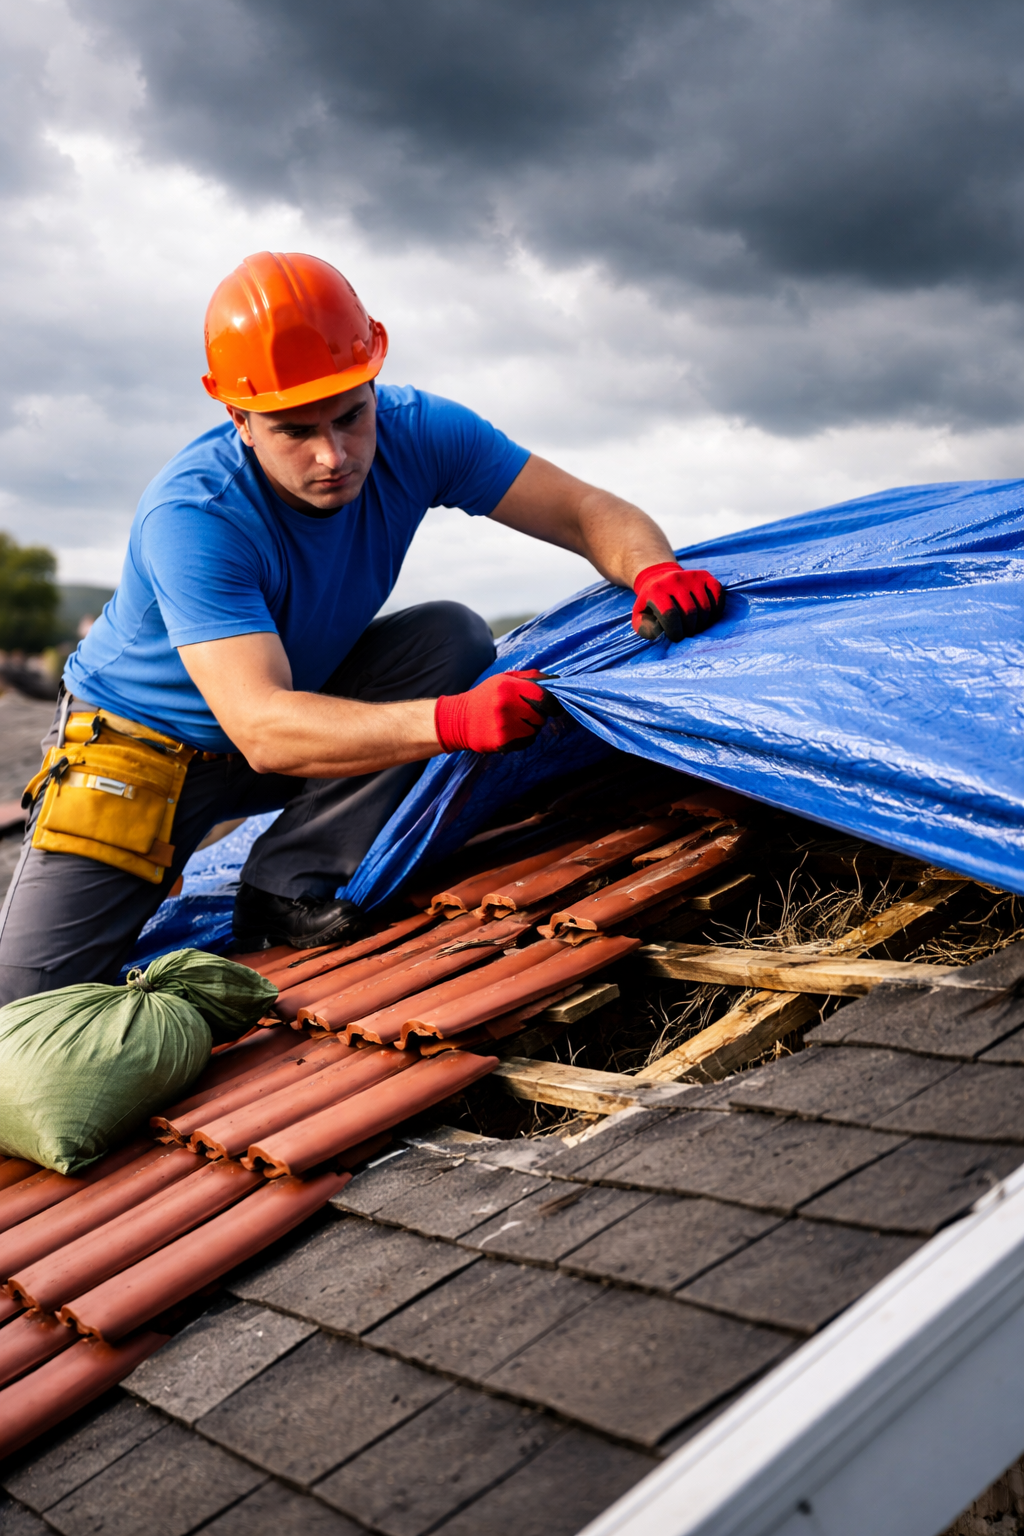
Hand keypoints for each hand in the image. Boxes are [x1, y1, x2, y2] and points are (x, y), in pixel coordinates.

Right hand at [434, 670, 557, 753]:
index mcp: (507, 687)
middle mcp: (506, 706)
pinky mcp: (501, 742)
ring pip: (535, 731)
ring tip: (516, 722)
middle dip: (538, 715)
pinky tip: (511, 732)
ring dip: (531, 728)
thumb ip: (530, 677)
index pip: (543, 698)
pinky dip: (524, 738)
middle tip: (525, 713)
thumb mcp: (503, 679)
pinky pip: (526, 742)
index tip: (553, 707)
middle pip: (541, 716)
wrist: (459, 719)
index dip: (553, 704)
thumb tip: (556, 680)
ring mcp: (503, 726)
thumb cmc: (485, 696)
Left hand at [631, 561, 724, 641]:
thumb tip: (662, 631)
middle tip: (686, 632)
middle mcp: (674, 580)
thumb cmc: (651, 605)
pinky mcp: (705, 575)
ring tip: (694, 625)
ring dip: (702, 623)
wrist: (659, 578)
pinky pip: (717, 595)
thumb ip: (646, 628)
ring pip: (705, 607)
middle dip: (690, 629)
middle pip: (690, 613)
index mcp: (656, 590)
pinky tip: (706, 615)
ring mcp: (691, 576)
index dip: (676, 632)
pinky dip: (715, 610)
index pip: (670, 615)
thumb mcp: (640, 617)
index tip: (676, 637)